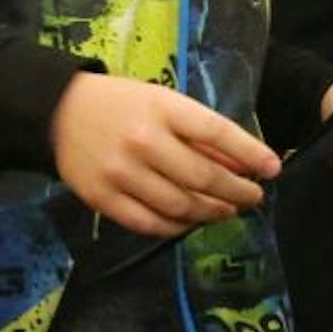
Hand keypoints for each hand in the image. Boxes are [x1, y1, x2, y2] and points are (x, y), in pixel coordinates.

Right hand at [49, 73, 278, 237]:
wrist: (58, 111)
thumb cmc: (123, 104)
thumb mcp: (165, 103)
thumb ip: (200, 133)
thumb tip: (243, 164)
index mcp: (163, 109)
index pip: (218, 133)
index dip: (251, 153)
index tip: (273, 168)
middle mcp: (144, 141)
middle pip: (203, 177)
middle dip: (237, 192)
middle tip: (252, 197)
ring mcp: (121, 173)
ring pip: (180, 205)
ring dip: (211, 213)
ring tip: (226, 210)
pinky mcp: (101, 198)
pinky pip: (149, 223)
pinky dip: (176, 228)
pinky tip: (191, 223)